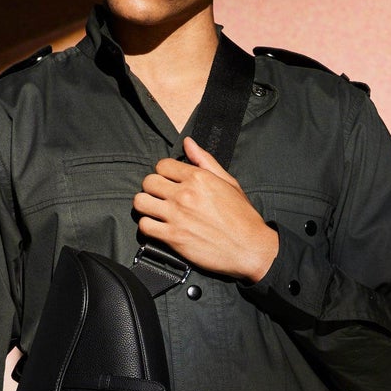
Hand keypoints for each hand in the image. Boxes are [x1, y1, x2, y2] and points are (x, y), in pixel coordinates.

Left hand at [133, 138, 279, 281]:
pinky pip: (144, 226)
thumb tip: (188, 143)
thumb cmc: (242, 216)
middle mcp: (184, 194)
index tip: (170, 181)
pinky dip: (148, 226)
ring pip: (141, 202)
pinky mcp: (172, 237)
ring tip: (155, 210)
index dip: (164, 172)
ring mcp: (176, 216)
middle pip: (148, 182)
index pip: (162, 165)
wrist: (250, 248)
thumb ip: (205, 161)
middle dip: (153, 188)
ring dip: (146, 205)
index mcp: (198, 178)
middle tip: (162, 196)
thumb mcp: (228, 182)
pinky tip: (158, 226)